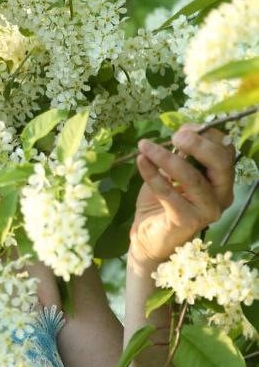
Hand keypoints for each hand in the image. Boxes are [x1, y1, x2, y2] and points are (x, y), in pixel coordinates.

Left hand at [129, 123, 235, 269]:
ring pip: (193, 177)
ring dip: (167, 158)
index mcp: (221, 180)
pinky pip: (169, 192)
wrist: (148, 236)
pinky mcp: (188, 221)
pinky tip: (141, 161)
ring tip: (146, 147)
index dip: (206, 135)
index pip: (225, 151)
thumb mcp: (171, 172)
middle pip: (220, 162)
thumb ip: (179, 154)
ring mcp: (208, 210)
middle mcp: (221, 195)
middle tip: (175, 137)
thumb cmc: (162, 202)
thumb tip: (180, 133)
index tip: (182, 129)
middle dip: (198, 144)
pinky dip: (153, 174)